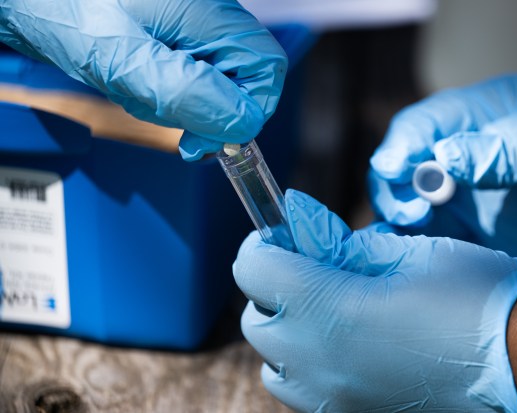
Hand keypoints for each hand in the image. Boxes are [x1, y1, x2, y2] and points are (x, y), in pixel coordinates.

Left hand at [0, 0, 286, 159]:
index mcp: (208, 11)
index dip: (251, 109)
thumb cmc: (69, 15)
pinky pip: (195, 78)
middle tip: (170, 122)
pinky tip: (142, 86)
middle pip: (246, 78)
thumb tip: (241, 123)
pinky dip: (172, 95)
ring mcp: (197, 26)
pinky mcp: (181, 37)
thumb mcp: (126, 62)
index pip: (266, 67)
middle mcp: (211, 14)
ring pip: (221, 84)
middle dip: (212, 111)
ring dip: (186, 105)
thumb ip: (187, 92)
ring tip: (142, 93)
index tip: (212, 136)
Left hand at [234, 189, 516, 411]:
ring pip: (273, 364)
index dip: (262, 243)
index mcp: (329, 310)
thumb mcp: (409, 252)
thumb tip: (312, 241)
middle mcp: (318, 362)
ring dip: (285, 331)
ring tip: (325, 312)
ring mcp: (332, 398)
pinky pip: (302, 390)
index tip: (281, 233)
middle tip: (308, 269)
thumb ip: (347, 248)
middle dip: (271, 287)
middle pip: (255, 320)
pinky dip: (305, 364)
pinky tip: (344, 347)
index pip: (252, 269)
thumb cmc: (476, 297)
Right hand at [369, 74, 516, 278]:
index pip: (421, 127)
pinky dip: (421, 256)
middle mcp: (463, 158)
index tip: (394, 170)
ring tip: (401, 247)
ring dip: (398, 228)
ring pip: (412, 212)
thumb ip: (509, 145)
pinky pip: (440, 247)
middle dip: (396, 191)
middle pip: (404, 172)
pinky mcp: (482, 238)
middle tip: (412, 216)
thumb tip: (445, 159)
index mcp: (479, 117)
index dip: (400, 147)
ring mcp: (470, 200)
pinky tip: (418, 267)